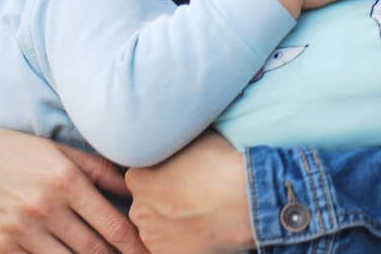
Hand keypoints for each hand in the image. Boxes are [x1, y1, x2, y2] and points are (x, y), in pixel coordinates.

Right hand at [0, 124, 145, 253]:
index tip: (151, 253)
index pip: (112, 225)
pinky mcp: (1, 249)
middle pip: (93, 251)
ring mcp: (21, 231)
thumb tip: (134, 188)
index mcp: (67, 180)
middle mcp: (46, 207)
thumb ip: (100, 171)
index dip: (135, 246)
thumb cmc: (20, 152)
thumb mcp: (61, 151)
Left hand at [126, 131, 251, 253]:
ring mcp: (152, 236)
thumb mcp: (191, 138)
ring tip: (198, 211)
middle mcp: (138, 208)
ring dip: (170, 221)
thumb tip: (173, 136)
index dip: (159, 173)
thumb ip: (172, 142)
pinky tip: (200, 228)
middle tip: (190, 191)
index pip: (139, 175)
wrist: (242, 200)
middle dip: (162, 198)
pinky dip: (180, 240)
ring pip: (156, 227)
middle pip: (145, 202)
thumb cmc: (219, 164)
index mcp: (138, 176)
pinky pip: (167, 247)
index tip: (177, 172)